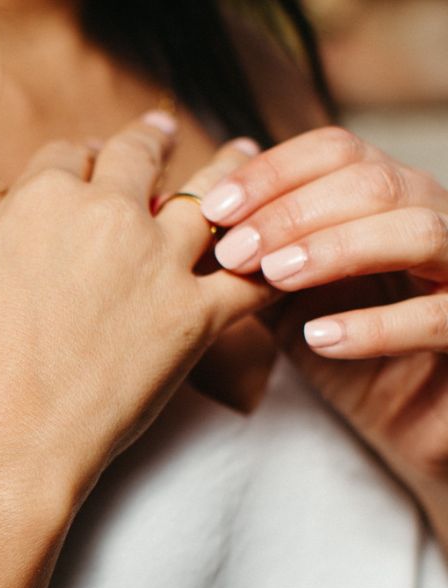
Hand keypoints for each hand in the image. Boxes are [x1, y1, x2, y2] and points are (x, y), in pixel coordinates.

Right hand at [0, 115, 270, 511]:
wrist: (2, 439)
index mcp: (42, 199)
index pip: (67, 156)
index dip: (76, 158)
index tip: (82, 163)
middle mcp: (108, 216)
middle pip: (140, 161)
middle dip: (148, 144)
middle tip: (160, 137)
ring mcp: (158, 265)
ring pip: (212, 200)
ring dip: (231, 175)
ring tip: (246, 159)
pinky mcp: (195, 319)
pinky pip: (249, 278)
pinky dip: (269, 260)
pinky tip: (281, 250)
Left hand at [199, 126, 447, 494]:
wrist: (408, 419)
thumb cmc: (345, 351)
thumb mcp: (286, 297)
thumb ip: (254, 259)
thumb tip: (181, 230)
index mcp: (385, 198)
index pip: (336, 151)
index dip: (273, 172)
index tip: (213, 207)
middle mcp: (430, 217)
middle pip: (372, 182)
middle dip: (292, 212)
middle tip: (230, 252)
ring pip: (416, 232)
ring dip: (335, 249)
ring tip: (274, 278)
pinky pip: (440, 316)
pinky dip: (377, 325)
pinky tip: (318, 337)